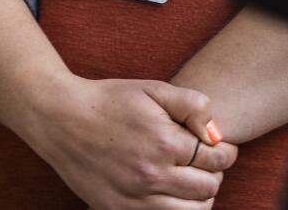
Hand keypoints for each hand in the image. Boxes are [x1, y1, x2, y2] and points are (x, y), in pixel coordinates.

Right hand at [13, 73, 236, 208]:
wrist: (61, 119)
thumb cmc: (108, 100)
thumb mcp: (152, 89)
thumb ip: (192, 105)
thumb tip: (217, 133)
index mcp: (164, 142)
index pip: (216, 159)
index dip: (226, 152)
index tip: (222, 148)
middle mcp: (152, 175)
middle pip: (208, 187)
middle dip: (215, 173)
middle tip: (208, 163)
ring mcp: (136, 198)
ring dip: (200, 197)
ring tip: (192, 180)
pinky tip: (172, 194)